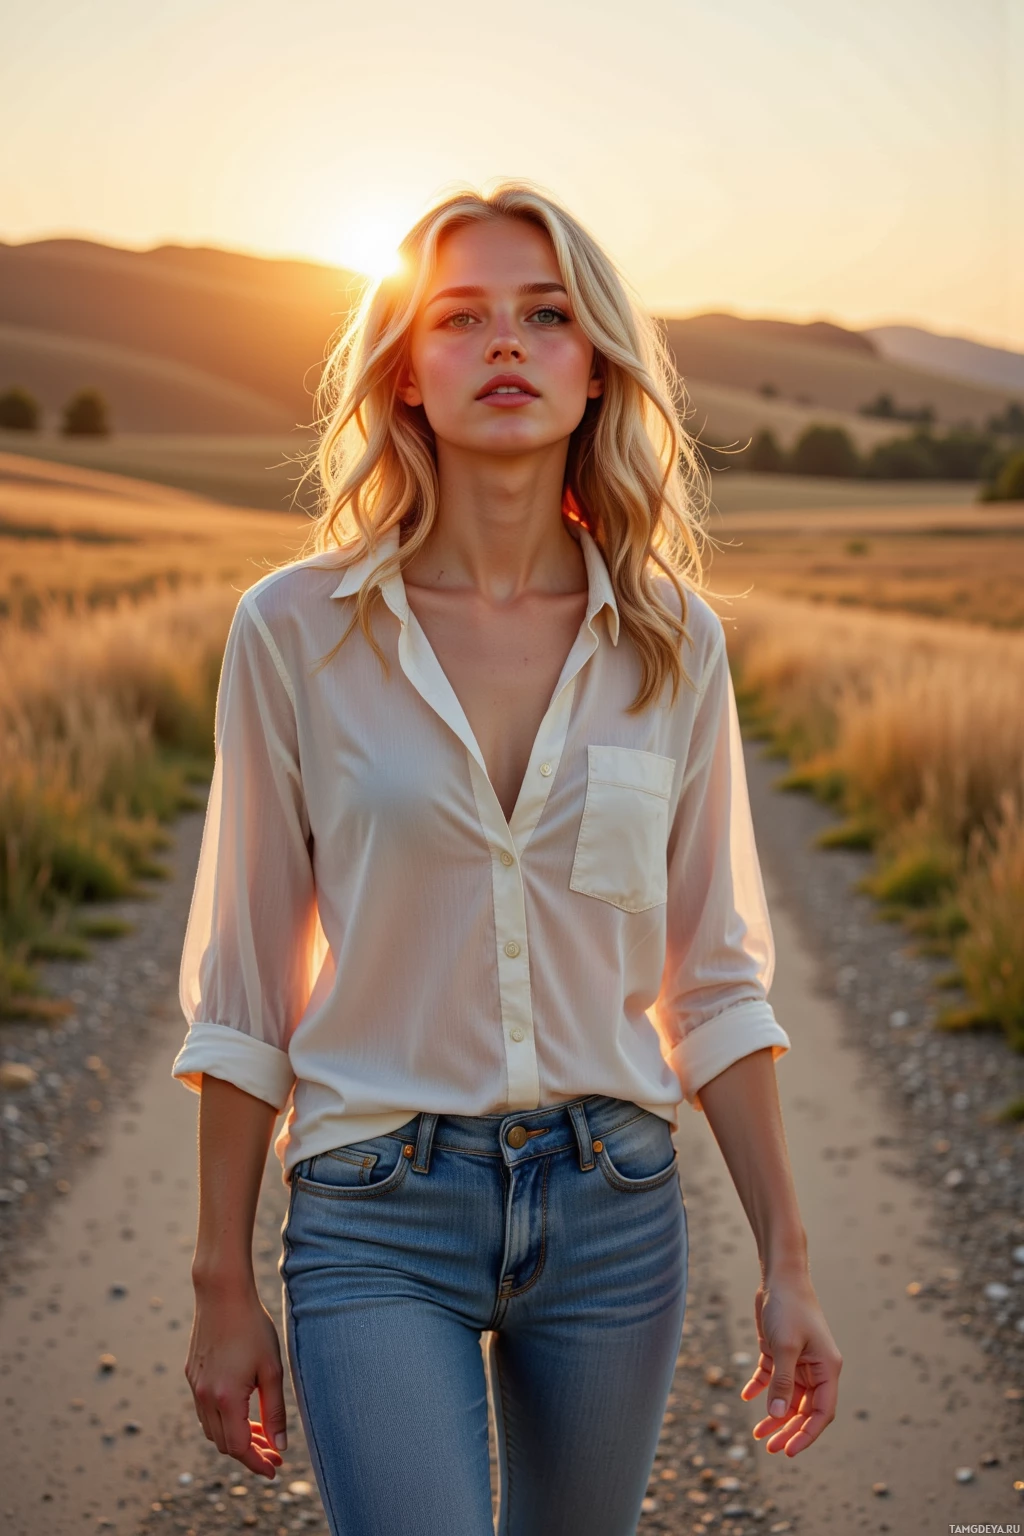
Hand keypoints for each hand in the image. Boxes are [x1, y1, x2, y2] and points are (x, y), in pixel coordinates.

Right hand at [185, 1279, 288, 1478]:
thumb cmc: (253, 1328)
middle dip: (250, 1453)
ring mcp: (195, 1386)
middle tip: (274, 1454)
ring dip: (236, 1438)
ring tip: (262, 1434)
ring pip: (213, 1429)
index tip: (274, 1470)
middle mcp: (204, 1397)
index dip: (257, 1463)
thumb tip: (279, 1446)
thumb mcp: (271, 1369)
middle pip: (224, 1444)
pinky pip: (205, 1411)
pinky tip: (243, 1412)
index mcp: (225, 1399)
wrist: (222, 1294)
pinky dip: (224, 1420)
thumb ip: (275, 1411)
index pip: (239, 1448)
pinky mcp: (192, 1375)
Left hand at [740, 1269, 841, 1455]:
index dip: (807, 1434)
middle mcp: (815, 1368)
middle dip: (788, 1429)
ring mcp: (798, 1360)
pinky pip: (771, 1377)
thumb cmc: (789, 1307)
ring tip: (757, 1434)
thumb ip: (782, 1381)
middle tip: (769, 1448)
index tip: (789, 1451)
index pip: (822, 1412)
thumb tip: (778, 1415)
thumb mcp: (785, 1346)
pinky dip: (760, 1388)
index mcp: (827, 1369)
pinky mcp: (779, 1351)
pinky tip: (747, 1397)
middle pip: (803, 1409)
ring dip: (773, 1414)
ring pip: (787, 1397)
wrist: (779, 1275)